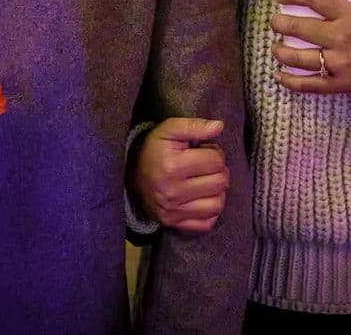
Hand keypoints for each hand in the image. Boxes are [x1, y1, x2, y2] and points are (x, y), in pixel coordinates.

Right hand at [131, 118, 228, 233]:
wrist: (130, 176)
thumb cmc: (154, 150)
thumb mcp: (169, 130)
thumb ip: (194, 125)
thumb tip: (219, 126)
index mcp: (172, 166)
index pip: (216, 160)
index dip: (214, 152)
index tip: (203, 151)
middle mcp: (173, 192)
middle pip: (220, 182)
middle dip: (218, 170)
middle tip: (205, 166)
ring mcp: (174, 212)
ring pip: (218, 204)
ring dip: (217, 191)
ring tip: (206, 181)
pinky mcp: (175, 224)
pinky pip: (208, 222)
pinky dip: (210, 210)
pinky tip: (202, 198)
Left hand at [270, 0, 350, 97]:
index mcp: (350, 15)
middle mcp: (340, 37)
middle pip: (300, 28)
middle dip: (280, 24)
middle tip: (275, 22)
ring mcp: (339, 63)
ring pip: (299, 58)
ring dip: (281, 52)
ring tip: (275, 48)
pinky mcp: (341, 84)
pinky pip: (310, 85)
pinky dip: (291, 81)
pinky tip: (280, 76)